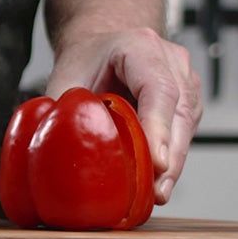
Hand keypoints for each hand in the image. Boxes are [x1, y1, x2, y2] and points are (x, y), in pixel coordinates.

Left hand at [45, 27, 202, 203]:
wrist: (103, 45)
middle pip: (180, 112)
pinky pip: (184, 132)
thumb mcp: (67, 76)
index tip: (157, 162)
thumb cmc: (87, 59)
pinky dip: (172, 157)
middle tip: (157, 191)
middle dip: (170, 156)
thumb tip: (50, 150)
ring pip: (187, 125)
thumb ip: (61, 109)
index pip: (158, 88)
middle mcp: (171, 61)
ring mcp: (185, 80)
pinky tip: (158, 182)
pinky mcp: (187, 102)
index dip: (158, 127)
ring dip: (174, 162)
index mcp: (141, 47)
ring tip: (158, 193)